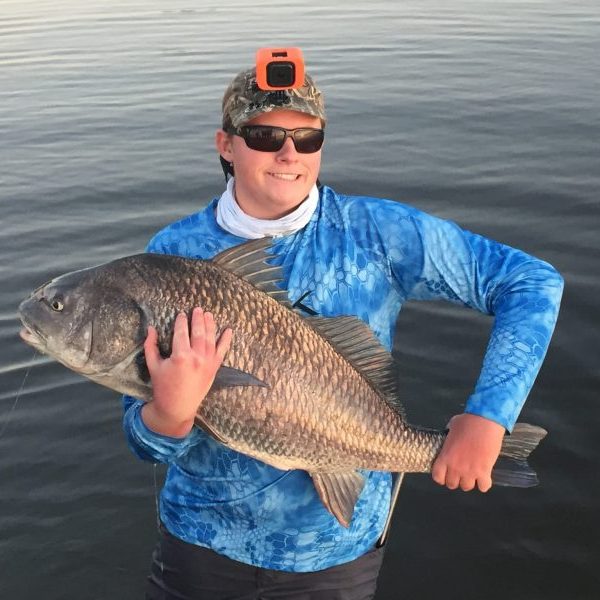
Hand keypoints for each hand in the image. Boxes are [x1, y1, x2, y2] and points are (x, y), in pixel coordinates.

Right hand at [141, 308, 232, 437]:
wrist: (178, 408)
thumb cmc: (163, 387)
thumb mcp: (153, 366)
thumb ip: (151, 346)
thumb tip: (150, 328)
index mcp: (180, 356)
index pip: (181, 332)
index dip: (181, 321)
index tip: (181, 314)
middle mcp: (196, 357)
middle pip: (198, 331)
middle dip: (198, 318)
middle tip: (197, 309)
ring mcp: (208, 362)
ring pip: (210, 338)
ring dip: (210, 324)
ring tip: (208, 314)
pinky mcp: (214, 367)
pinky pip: (223, 350)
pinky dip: (226, 339)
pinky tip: (229, 330)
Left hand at [431, 413, 504, 491]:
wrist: (484, 421)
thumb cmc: (467, 421)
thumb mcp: (451, 427)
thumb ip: (448, 436)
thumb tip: (449, 436)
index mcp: (445, 456)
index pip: (437, 477)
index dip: (441, 477)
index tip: (445, 474)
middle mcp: (455, 467)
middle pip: (452, 484)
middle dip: (455, 479)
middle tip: (460, 473)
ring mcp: (470, 471)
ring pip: (467, 487)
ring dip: (469, 481)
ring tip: (472, 474)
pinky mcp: (484, 472)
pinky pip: (483, 487)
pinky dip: (484, 483)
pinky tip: (485, 476)